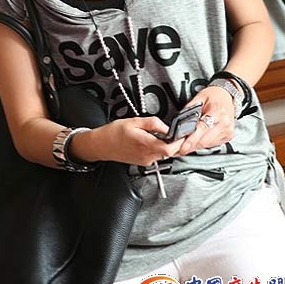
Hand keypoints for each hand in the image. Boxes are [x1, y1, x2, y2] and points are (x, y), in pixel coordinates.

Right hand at [73, 116, 189, 166]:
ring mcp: (145, 160)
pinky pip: (156, 155)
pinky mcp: (143, 162)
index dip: (180, 141)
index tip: (183, 133)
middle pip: (170, 152)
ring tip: (162, 133)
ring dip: (167, 145)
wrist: (101, 145)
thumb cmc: (113, 133)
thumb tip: (166, 127)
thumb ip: (153, 123)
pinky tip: (153, 139)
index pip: (171, 148)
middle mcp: (147, 156)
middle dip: (175, 142)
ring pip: (164, 154)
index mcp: (146, 145)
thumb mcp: (134, 121)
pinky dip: (159, 147)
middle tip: (176, 131)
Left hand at [174, 87, 235, 155]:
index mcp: (217, 111)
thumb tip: (178, 123)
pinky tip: (197, 140)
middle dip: (190, 146)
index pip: (202, 128)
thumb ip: (189, 110)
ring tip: (185, 144)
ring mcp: (227, 131)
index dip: (191, 139)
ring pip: (207, 145)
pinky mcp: (228, 136)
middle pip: (204, 140)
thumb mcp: (199, 98)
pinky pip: (212, 144)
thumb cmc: (214, 95)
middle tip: (178, 149)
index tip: (182, 147)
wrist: (227, 95)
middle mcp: (224, 123)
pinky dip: (202, 144)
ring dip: (195, 146)